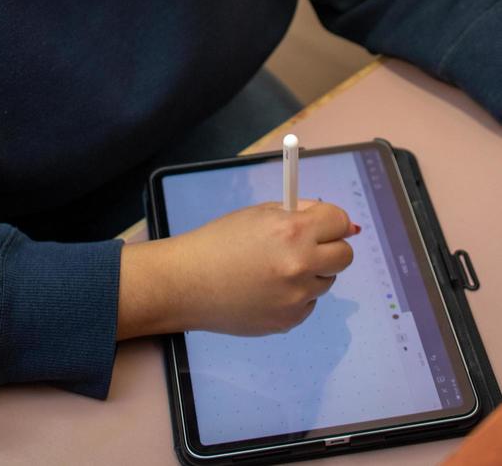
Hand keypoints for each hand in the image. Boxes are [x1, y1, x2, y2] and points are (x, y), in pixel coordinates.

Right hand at [117, 199, 358, 338]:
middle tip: (308, 245)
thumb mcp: (259, 214)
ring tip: (275, 269)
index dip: (332, 220)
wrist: (189, 282)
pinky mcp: (289, 321)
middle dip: (331, 247)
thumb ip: (298, 214)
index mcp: (292, 231)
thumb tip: (337, 222)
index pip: (339, 221)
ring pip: (326, 280)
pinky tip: (266, 289)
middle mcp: (300, 265)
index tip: (324, 223)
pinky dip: (295, 295)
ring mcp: (296, 297)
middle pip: (345, 255)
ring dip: (311, 272)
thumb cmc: (220, 241)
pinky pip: (308, 303)